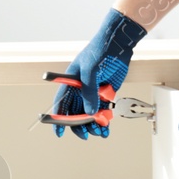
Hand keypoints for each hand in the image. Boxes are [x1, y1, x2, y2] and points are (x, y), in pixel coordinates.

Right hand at [51, 8, 147, 138]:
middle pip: (76, 112)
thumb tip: (91, 112)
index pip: (61, 103)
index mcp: (71, 81)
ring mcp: (94, 91)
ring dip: (94, 124)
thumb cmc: (100, 50)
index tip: (59, 133)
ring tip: (100, 132)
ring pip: (91, 113)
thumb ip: (89, 93)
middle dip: (80, 125)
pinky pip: (104, 110)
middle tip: (86, 135)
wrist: (119, 43)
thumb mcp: (90, 71)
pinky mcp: (107, 92)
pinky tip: (106, 127)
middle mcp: (81, 88)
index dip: (59, 118)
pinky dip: (105, 120)